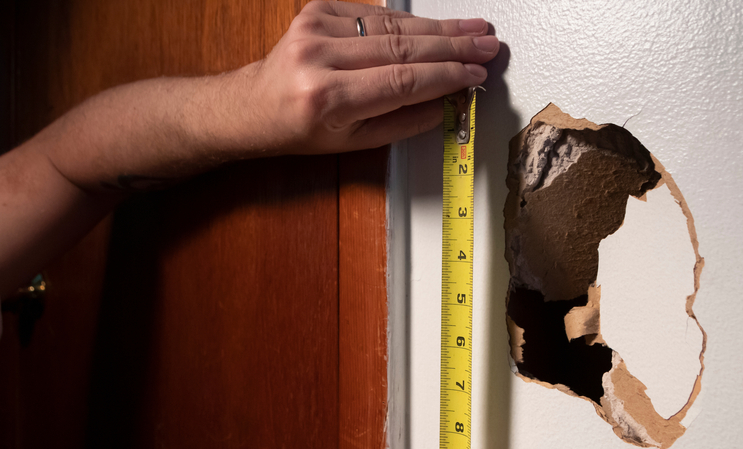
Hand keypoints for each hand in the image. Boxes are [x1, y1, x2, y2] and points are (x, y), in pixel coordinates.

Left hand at [246, 1, 498, 153]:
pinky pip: (374, 13)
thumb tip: (448, 103)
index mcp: (328, 98)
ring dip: (438, 27)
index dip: (446, 75)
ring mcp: (315, 28)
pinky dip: (408, 20)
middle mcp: (319, 58)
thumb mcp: (354, 142)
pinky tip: (435, 25)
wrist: (254, 106)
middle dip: (453, 45)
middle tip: (487, 44)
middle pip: (403, 46)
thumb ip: (403, 123)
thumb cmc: (302, 130)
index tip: (476, 73)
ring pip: (393, 24)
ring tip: (473, 29)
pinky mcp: (317, 10)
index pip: (403, 80)